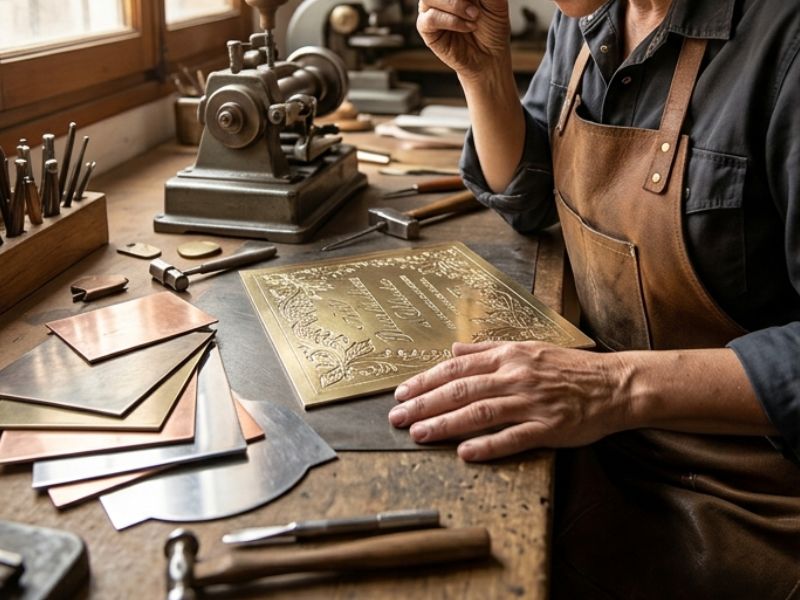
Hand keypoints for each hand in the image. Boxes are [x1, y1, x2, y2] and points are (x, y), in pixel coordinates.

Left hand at [388, 341, 626, 460]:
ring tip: (419, 435)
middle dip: (424, 404)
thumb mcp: (527, 348)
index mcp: (507, 356)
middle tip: (397, 418)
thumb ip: (488, 350)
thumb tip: (454, 349)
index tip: (401, 393)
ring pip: (480, 412)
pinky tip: (464, 453)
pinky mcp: (548, 427)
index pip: (456, 368)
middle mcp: (515, 376)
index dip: (425, 381)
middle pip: (460, 390)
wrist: (614, 384)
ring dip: (445, 424)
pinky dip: (487, 445)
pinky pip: (513, 437)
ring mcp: (531, 402)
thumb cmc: (568, 368)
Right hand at [417, 0, 511, 80]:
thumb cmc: (492, 28)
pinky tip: (468, 27)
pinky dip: (451, 21)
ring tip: (475, 16)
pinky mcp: (426, 29)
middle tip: (476, 6)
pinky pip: (430, 18)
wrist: (490, 56)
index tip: (476, 1)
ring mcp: (431, 9)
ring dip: (455, 5)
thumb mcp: (495, 2)